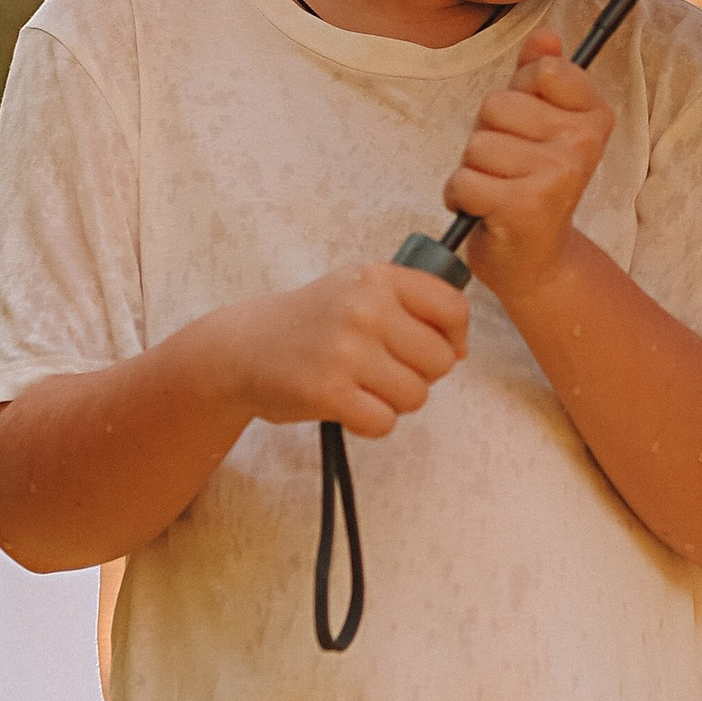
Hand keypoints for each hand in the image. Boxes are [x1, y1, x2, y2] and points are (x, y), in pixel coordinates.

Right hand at [202, 262, 469, 438]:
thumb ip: (410, 304)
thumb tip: (460, 348)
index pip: (453, 308)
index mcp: (377, 278)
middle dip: (422, 374)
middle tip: (387, 370)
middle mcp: (364, 309)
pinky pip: (383, 422)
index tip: (437, 346)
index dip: (455, 336)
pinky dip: (371, 422)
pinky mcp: (328, 392)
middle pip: (441, 360)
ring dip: (395, 401)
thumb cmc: (311, 322)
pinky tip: (349, 405)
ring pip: (416, 395)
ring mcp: (345, 351)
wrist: (242, 347)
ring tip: (364, 386)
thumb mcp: (356, 288)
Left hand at [442, 28, 613, 301]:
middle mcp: (583, 143)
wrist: (536, 261)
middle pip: (498, 105)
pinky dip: (461, 198)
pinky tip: (485, 211)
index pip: (539, 72)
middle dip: (487, 135)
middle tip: (508, 167)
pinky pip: (463, 180)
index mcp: (594, 116)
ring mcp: (558, 175)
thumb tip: (546, 35)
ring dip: (473, 170)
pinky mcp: (525, 207)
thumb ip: (540, 75)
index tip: (529, 130)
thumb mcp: (539, 123)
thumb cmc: (530, 183)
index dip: (517, 98)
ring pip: (477, 144)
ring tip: (498, 190)